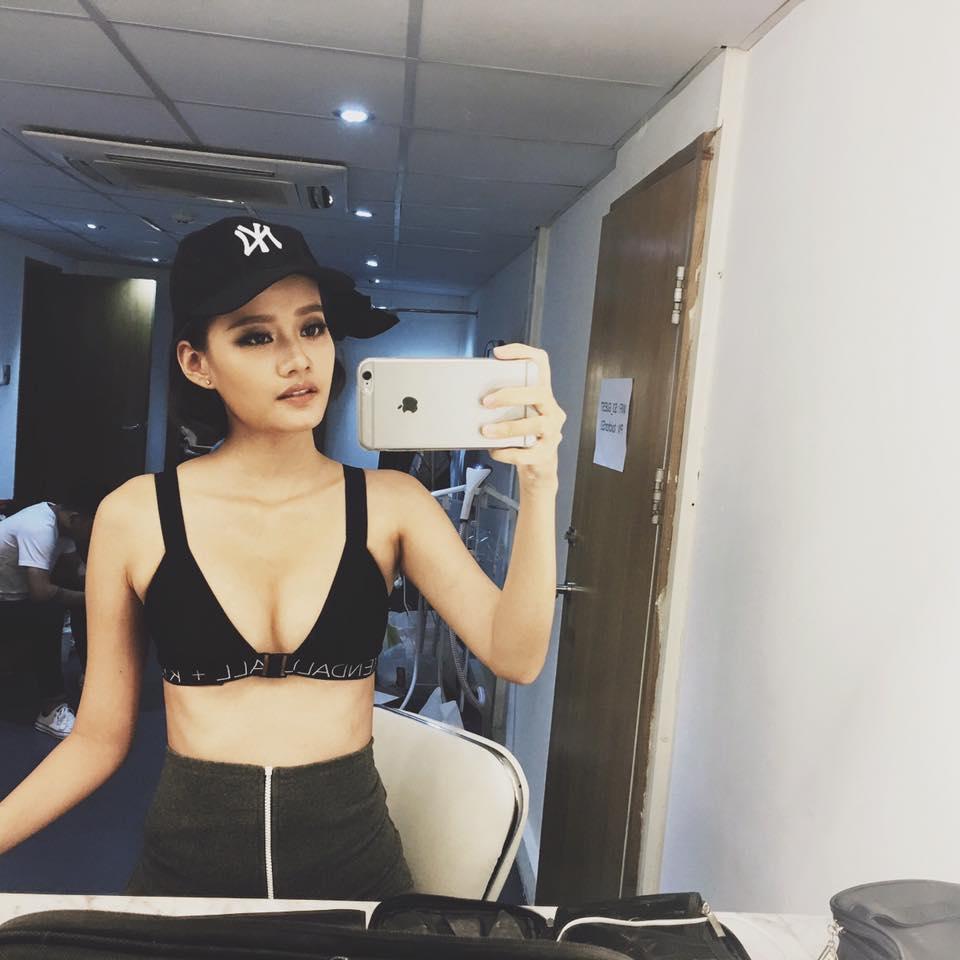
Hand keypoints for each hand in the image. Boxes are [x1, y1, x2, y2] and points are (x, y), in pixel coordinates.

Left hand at [480, 343, 566, 490]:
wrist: (538, 468)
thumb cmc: (523, 437)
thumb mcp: (516, 415)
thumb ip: (504, 404)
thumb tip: (474, 396)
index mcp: (543, 395)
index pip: (540, 363)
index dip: (522, 353)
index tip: (499, 354)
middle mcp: (552, 410)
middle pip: (538, 393)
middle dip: (510, 395)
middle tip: (486, 402)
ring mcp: (552, 432)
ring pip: (533, 424)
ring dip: (506, 427)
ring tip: (486, 431)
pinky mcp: (546, 454)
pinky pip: (526, 452)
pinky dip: (506, 451)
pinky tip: (494, 450)